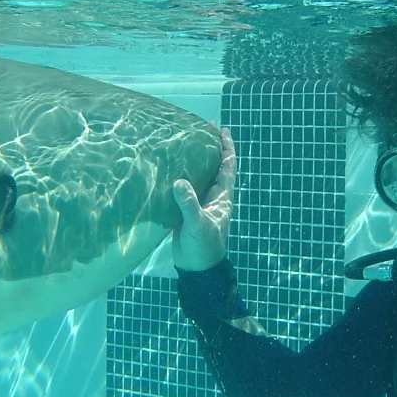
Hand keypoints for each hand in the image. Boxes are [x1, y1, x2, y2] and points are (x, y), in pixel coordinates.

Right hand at [172, 126, 235, 270]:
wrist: (196, 269)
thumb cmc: (204, 247)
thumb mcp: (198, 224)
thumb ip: (190, 204)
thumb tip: (179, 182)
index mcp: (222, 197)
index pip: (227, 166)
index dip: (226, 147)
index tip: (222, 129)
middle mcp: (213, 197)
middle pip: (213, 166)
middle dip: (209, 147)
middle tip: (200, 128)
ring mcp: (199, 203)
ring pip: (199, 176)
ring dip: (194, 160)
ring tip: (183, 142)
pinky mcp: (186, 211)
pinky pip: (184, 189)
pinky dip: (178, 176)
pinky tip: (168, 168)